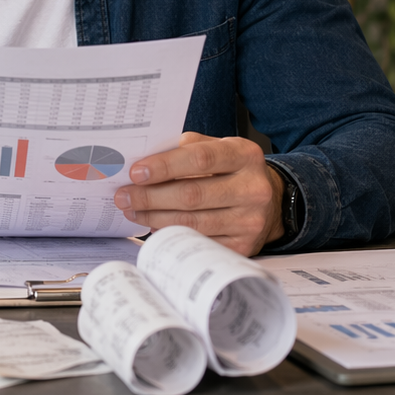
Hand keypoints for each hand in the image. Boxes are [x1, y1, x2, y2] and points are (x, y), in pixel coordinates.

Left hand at [112, 132, 282, 254]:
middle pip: (192, 195)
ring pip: (192, 222)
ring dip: (154, 217)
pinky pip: (198, 242)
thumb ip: (187, 148)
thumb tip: (145, 157)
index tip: (136, 172)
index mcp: (245, 155)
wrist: (270, 201)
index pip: (200, 159)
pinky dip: (171, 234)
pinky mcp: (243, 246)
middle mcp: (253, 189)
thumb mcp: (220, 148)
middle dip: (150, 196)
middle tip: (124, 196)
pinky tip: (154, 225)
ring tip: (132, 210)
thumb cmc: (233, 170)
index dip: (165, 166)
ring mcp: (250, 221)